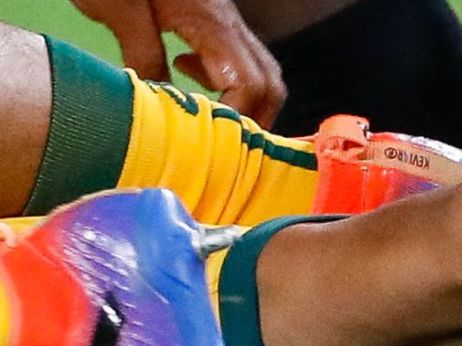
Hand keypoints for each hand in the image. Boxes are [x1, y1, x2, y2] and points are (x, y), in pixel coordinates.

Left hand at [69, 0, 284, 125]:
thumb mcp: (118, 10)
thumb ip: (143, 56)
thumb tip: (164, 103)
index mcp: (210, 23)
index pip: (248, 85)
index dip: (234, 119)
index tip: (208, 138)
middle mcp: (229, 23)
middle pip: (270, 83)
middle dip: (252, 120)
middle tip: (220, 142)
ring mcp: (228, 20)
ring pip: (264, 72)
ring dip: (246, 103)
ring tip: (208, 114)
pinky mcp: (218, 18)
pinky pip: (245, 58)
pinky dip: (232, 81)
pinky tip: (188, 73)